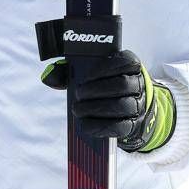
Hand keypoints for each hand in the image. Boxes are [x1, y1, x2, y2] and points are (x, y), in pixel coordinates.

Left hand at [42, 50, 174, 152]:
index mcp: (130, 66)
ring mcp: (138, 106)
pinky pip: (120, 127)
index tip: (87, 75)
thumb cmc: (103, 86)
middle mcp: (138, 84)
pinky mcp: (133, 125)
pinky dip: (100, 126)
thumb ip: (70, 69)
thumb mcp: (92, 72)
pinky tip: (85, 124)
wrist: (127, 111)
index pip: (126, 61)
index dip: (106, 67)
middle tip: (78, 93)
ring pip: (122, 106)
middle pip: (122, 85)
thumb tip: (49, 76)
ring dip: (96, 108)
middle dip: (96, 89)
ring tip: (78, 109)